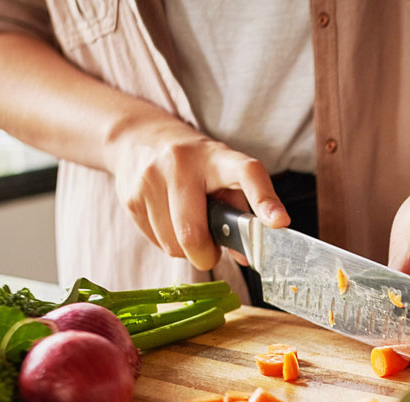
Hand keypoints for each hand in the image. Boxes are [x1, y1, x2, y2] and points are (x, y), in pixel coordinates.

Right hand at [108, 114, 288, 270]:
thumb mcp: (222, 175)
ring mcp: (151, 179)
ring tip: (188, 226)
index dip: (265, 201)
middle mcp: (181, 163)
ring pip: (173, 245)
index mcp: (217, 157)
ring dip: (185, 250)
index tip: (280, 223)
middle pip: (193, 233)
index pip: (246, 174)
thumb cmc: (194, 165)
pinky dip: (166, 242)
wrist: (138, 138)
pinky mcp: (130, 197)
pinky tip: (167, 221)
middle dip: (205, 255)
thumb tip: (247, 256)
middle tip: (210, 252)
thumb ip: (239, 213)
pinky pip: (155, 242)